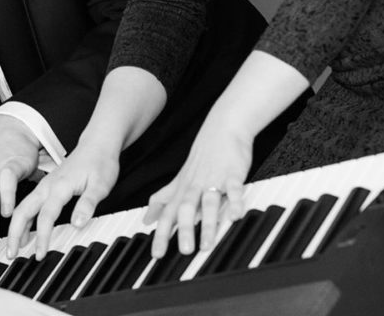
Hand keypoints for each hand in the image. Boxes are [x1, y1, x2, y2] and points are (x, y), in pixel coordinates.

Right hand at [6, 139, 119, 260]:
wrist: (98, 144)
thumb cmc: (100, 163)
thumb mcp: (100, 185)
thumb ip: (87, 204)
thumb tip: (77, 224)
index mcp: (59, 186)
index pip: (46, 216)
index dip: (42, 237)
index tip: (40, 254)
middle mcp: (48, 186)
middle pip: (24, 210)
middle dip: (14, 233)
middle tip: (11, 254)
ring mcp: (46, 185)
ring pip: (24, 207)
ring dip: (16, 227)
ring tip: (14, 248)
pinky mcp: (48, 186)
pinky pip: (30, 204)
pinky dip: (23, 218)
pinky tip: (24, 231)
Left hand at [144, 120, 251, 257]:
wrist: (222, 127)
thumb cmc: (202, 157)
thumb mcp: (179, 178)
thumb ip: (164, 199)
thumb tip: (147, 218)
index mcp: (182, 189)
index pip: (168, 213)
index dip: (161, 233)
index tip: (157, 255)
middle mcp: (195, 186)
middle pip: (186, 209)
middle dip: (184, 230)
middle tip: (183, 251)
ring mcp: (213, 179)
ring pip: (207, 202)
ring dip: (207, 223)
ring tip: (207, 244)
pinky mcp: (232, 174)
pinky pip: (233, 189)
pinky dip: (234, 202)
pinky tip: (235, 216)